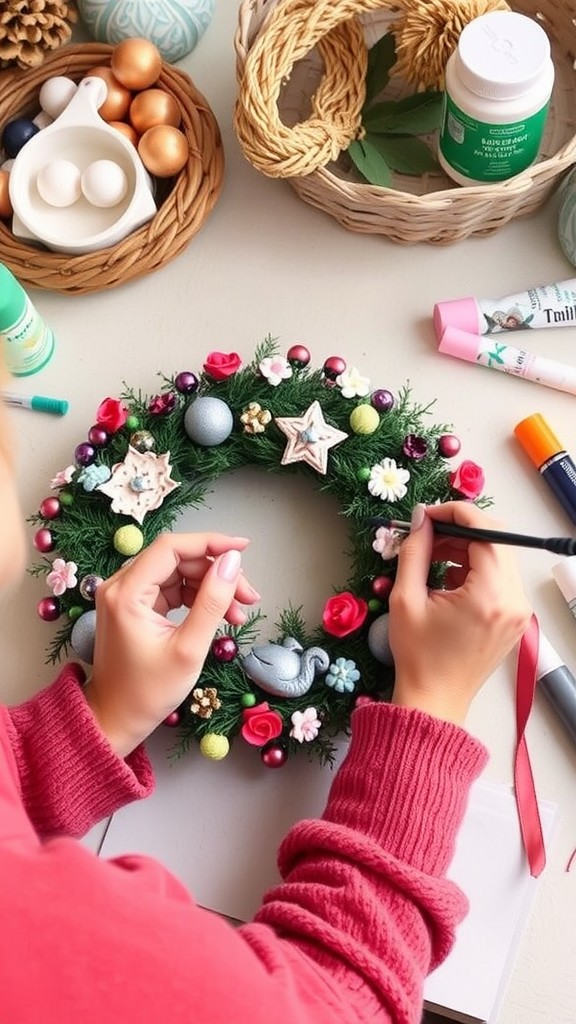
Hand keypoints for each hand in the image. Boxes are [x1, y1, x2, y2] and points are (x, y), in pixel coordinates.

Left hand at [84, 532, 259, 756]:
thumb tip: (233, 563)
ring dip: (210, 586)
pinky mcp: (134, 606)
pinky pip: (171, 589)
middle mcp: (120, 586)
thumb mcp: (189, 648)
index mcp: (126, 593)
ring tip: (239, 613)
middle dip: (216, 573)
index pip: (171, 547)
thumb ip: (212, 602)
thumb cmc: (148, 692)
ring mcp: (126, 595)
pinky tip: (221, 615)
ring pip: (177, 573)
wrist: (116, 719)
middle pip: (177, 559)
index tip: (243, 548)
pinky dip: (197, 598)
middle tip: (249, 597)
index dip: (210, 542)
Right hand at [388, 502, 531, 725]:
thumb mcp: (405, 598)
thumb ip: (414, 551)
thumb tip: (420, 518)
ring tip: (432, 561)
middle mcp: (513, 600)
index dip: (454, 513)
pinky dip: (475, 568)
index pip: (484, 530)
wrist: (435, 700)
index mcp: (489, 595)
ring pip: (499, 556)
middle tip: (426, 537)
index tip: (427, 516)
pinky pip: (499, 576)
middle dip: (460, 530)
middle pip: (496, 540)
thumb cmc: (417, 655)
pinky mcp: (515, 617)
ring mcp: (519, 610)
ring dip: (467, 548)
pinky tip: (447, 580)